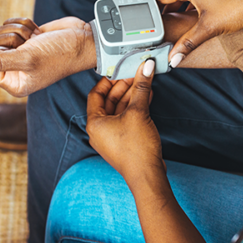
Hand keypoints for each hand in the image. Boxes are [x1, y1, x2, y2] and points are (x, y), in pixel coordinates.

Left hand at [0, 16, 95, 96]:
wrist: (82, 40)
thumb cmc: (58, 54)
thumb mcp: (26, 59)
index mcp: (13, 82)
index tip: (12, 51)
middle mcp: (14, 69)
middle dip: (8, 39)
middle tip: (27, 45)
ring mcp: (19, 52)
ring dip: (18, 30)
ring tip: (36, 39)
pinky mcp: (25, 38)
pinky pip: (10, 24)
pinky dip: (24, 24)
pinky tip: (38, 32)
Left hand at [86, 60, 166, 191]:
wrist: (147, 176)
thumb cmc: (137, 148)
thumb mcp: (139, 112)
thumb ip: (141, 87)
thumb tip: (146, 67)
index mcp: (94, 122)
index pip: (96, 93)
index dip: (109, 80)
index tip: (120, 69)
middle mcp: (99, 130)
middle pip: (109, 101)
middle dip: (124, 86)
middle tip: (137, 73)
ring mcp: (111, 137)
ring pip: (119, 110)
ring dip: (132, 95)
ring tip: (145, 82)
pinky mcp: (123, 142)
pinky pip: (126, 119)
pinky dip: (135, 107)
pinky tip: (147, 97)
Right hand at [154, 0, 242, 66]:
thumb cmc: (237, 8)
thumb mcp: (208, 28)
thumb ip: (187, 44)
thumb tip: (173, 59)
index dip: (150, 8)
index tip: (146, 21)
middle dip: (161, 9)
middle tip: (156, 25)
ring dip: (175, 6)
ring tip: (172, 23)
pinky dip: (188, 3)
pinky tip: (193, 16)